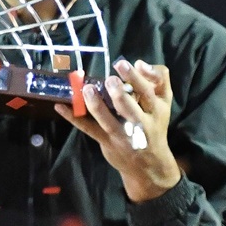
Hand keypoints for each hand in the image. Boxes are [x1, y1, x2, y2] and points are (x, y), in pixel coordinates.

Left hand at [54, 59, 181, 202]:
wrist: (150, 163)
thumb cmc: (154, 124)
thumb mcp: (164, 102)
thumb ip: (159, 79)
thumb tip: (141, 62)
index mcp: (155, 110)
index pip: (149, 92)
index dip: (139, 77)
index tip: (126, 64)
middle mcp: (140, 123)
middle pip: (130, 108)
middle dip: (120, 95)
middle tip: (110, 80)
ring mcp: (122, 134)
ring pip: (108, 120)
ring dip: (96, 105)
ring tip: (87, 89)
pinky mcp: (106, 141)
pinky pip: (88, 128)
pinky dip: (73, 117)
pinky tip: (60, 106)